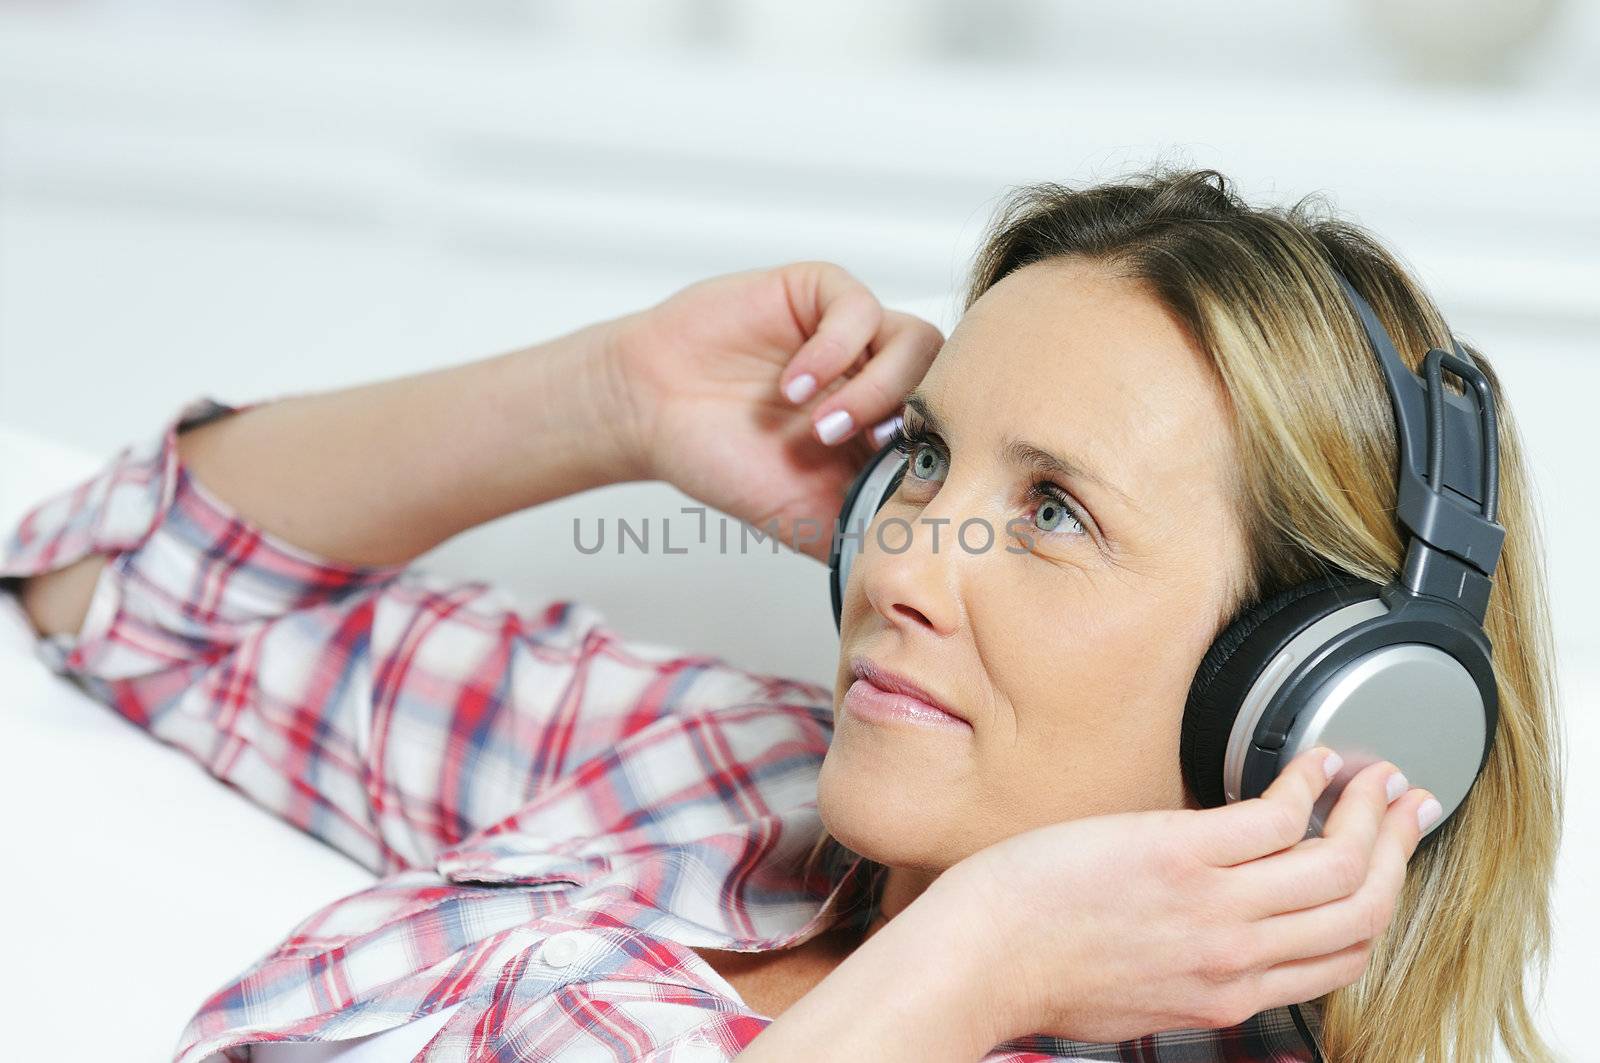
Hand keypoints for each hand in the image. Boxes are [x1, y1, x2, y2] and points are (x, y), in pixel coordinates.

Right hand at [605, 261, 942, 562]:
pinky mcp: (816, 292)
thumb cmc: (725, 460)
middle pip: (944, 381)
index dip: (936, 455)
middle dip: (910, 423)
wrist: (651, 414)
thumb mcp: (803, 515)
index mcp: (886, 425)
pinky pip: (857, 307)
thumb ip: (861, 530)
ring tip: (821, 427)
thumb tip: (915, 564)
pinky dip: (833, 351)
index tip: (899, 489)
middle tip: (861, 453)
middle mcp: (877, 374)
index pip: (948, 428)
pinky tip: (793, 386)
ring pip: (913, 342)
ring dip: (875, 391)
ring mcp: (852, 333)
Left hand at [941, 748, 1439, 1042]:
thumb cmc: (1038, 969)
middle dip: (1399, 850)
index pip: (1342, 960)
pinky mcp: (1181, 854)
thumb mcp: (1138, 997)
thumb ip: (1190, 973)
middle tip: (1407, 805)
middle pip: (1362, 909)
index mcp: (1228, 997)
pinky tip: (1307, 759)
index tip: (1388, 864)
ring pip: (1340, 861)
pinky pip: (1278, 814)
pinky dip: (1309, 780)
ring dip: (1370, 808)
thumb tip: (1209, 936)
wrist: (982, 957)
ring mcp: (1215, 906)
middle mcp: (1236, 957)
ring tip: (1370, 771)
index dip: (1378, 905)